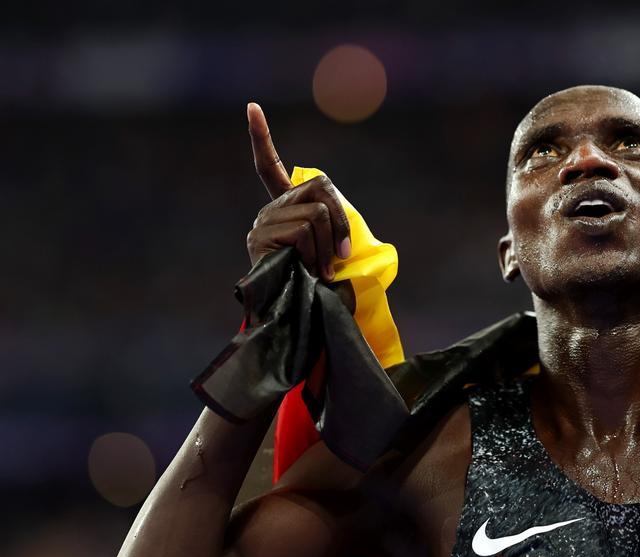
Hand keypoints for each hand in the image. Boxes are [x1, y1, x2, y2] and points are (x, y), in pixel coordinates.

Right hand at [245, 103, 351, 279]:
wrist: (306, 318)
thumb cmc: (325, 289)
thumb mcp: (335, 249)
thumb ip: (332, 224)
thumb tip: (340, 228)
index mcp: (286, 210)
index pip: (268, 166)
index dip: (260, 137)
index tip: (251, 107)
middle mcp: (269, 212)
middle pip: (319, 188)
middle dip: (341, 221)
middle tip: (341, 255)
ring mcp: (262, 223)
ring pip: (317, 215)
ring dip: (329, 247)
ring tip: (320, 271)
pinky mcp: (260, 238)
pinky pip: (305, 229)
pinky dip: (317, 253)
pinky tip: (308, 272)